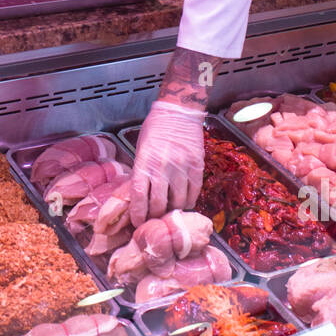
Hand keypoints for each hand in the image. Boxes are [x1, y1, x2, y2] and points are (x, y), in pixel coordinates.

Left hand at [130, 101, 205, 226]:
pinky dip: (189, 201)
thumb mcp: (141, 149)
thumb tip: (141, 197)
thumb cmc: (155, 129)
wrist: (178, 112)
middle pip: (159, 204)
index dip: (138, 214)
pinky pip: (194, 192)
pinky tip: (184, 203)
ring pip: (179, 201)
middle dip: (155, 216)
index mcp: (145, 162)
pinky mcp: (197, 166)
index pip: (140, 196)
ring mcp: (182, 168)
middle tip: (154, 221)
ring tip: (170, 212)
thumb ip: (141, 172)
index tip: (138, 222)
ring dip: (173, 210)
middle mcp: (163, 167)